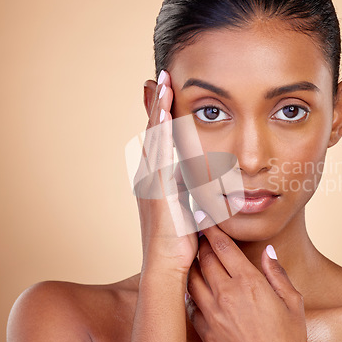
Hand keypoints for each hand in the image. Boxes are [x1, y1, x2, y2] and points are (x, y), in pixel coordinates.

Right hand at [135, 70, 197, 273]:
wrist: (167, 266)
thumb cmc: (178, 241)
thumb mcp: (182, 207)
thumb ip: (183, 190)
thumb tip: (191, 177)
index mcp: (156, 178)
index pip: (159, 139)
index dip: (161, 114)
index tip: (166, 93)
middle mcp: (150, 174)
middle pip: (154, 130)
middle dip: (158, 102)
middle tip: (162, 75)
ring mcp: (151, 179)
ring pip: (155, 135)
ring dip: (159, 107)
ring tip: (164, 81)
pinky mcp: (157, 186)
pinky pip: (160, 151)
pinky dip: (162, 129)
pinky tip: (165, 109)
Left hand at [185, 212, 312, 341]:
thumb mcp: (292, 302)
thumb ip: (277, 273)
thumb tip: (268, 252)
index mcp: (249, 283)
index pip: (222, 246)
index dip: (212, 229)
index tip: (205, 218)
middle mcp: (226, 294)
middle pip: (203, 258)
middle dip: (200, 243)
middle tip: (199, 234)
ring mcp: (211, 313)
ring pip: (191, 277)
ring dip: (192, 264)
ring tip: (195, 256)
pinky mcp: (203, 330)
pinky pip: (190, 303)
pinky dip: (190, 290)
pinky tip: (196, 287)